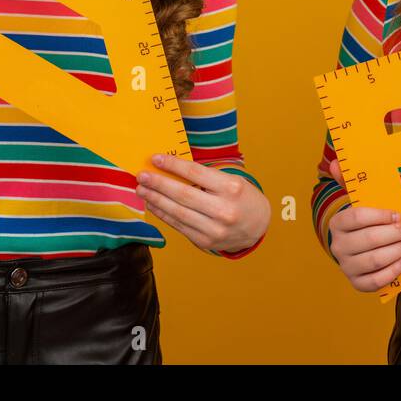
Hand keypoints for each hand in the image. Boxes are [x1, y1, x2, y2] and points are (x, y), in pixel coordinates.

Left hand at [136, 154, 268, 254]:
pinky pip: (179, 225)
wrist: (258, 226)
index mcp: (232, 188)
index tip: (156, 159)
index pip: (196, 173)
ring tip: (142, 190)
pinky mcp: (206, 242)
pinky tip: (153, 204)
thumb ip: (204, 177)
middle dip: (158, 184)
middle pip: (183, 194)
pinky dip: (163, 214)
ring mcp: (214, 229)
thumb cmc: (241, 197)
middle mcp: (224, 210)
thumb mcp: (231, 181)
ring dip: (156, 200)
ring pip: (178, 212)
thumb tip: (169, 170)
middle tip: (142, 175)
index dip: (173, 165)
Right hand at [324, 159, 400, 291]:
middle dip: (395, 234)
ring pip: (374, 260)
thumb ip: (349, 183)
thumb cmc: (364, 224)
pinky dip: (393, 271)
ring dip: (398, 251)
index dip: (379, 216)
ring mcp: (347, 266)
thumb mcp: (358, 202)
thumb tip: (336, 162)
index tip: (398, 214)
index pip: (357, 218)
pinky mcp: (357, 283)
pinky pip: (376, 281)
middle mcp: (338, 246)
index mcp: (337, 224)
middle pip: (369, 240)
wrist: (358, 251)